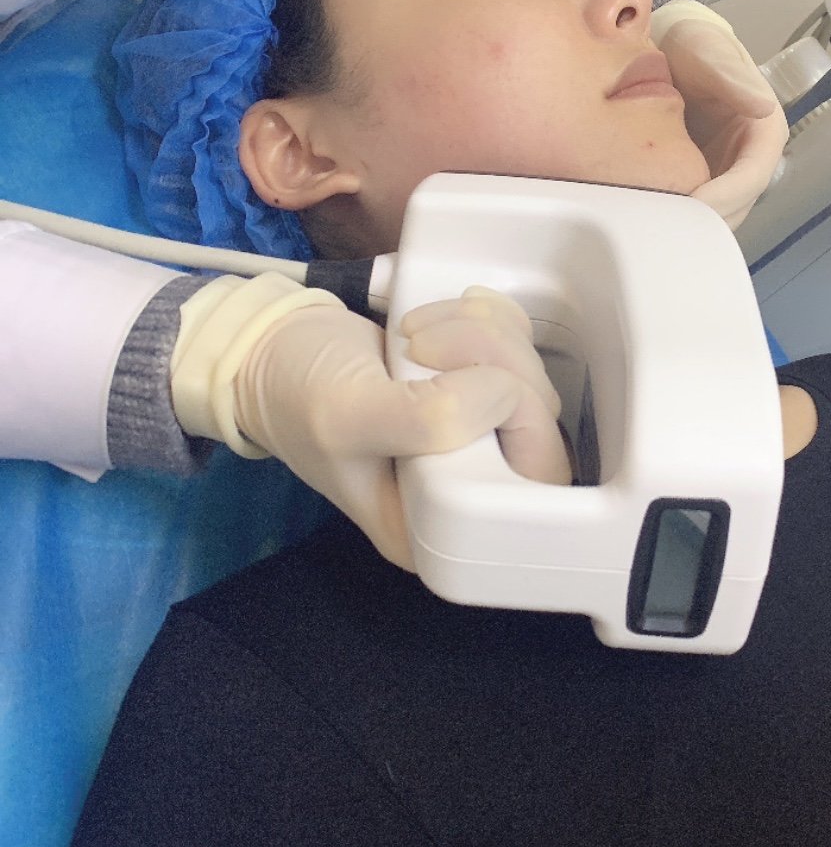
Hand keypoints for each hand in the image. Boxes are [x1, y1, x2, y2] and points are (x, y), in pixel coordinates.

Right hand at [232, 288, 570, 569]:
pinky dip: (486, 319)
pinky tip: (440, 318)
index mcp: (439, 527)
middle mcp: (468, 490)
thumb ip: (427, 420)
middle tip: (423, 342)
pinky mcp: (476, 389)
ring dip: (481, 333)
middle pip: (541, 420)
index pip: (532, 482)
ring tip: (416, 334)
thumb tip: (503, 398)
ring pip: (531, 375)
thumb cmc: (297, 391)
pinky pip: (518, 347)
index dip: (515, 416)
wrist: (272, 346)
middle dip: (493, 360)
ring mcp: (476, 436)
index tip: (449, 375)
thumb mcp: (348, 415)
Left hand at [652, 6, 787, 228]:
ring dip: (689, 224)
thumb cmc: (695, 44)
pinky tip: (649, 216)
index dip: (725, 197)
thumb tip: (765, 107)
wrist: (671, 45)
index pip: (751, 179)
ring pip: (718, 215)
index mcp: (766, 132)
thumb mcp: (711, 53)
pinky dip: (677, 216)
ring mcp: (727, 172)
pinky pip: (696, 208)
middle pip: (736, 207)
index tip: (693, 205)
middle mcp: (751, 159)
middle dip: (704, 220)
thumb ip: (733, 79)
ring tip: (654, 226)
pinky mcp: (704, 178)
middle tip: (663, 227)